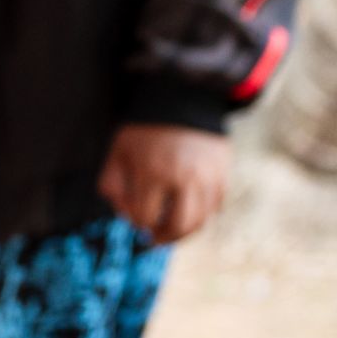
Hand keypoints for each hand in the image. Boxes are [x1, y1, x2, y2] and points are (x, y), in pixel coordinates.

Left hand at [98, 123, 231, 244]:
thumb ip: (113, 189)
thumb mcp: (116, 156)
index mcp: (153, 172)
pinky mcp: (223, 171)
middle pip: (178, 226)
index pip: (145, 218)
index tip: (136, 215)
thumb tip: (129, 218)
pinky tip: (190, 212)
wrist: (180, 99)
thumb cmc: (143, 131)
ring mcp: (207, 175)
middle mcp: (184, 177)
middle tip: (154, 238)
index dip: (137, 222)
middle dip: (163, 238)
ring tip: (172, 231)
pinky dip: (203, 215)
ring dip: (184, 233)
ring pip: (201, 221)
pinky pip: (216, 205)